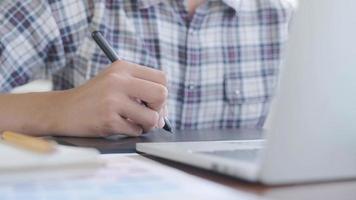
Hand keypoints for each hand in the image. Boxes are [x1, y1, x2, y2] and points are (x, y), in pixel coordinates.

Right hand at [52, 60, 167, 136]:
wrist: (62, 110)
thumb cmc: (94, 97)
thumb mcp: (115, 80)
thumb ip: (140, 88)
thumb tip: (165, 112)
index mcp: (123, 67)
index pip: (161, 78)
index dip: (162, 93)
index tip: (154, 102)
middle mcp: (118, 80)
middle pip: (161, 94)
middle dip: (160, 109)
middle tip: (149, 114)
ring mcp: (112, 100)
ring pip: (152, 117)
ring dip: (147, 124)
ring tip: (135, 122)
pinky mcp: (108, 120)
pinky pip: (136, 130)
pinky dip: (133, 131)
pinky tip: (121, 125)